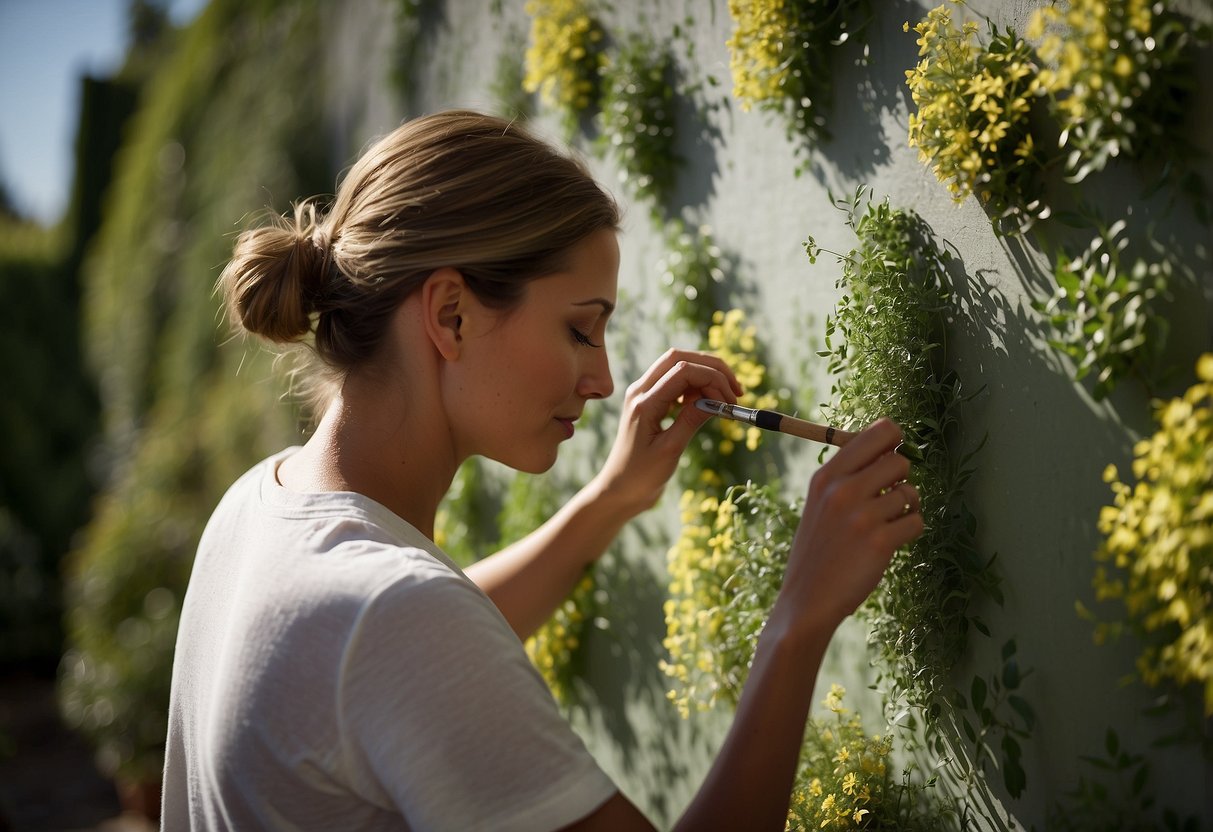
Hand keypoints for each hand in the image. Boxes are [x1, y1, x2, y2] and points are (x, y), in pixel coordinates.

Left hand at [592, 348, 743, 514]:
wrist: (619, 490)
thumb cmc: (641, 476)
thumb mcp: (671, 449)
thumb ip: (692, 419)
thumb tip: (717, 399)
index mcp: (644, 402)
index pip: (683, 371)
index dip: (713, 379)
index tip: (732, 400)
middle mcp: (640, 391)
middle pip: (680, 358)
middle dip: (712, 367)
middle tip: (735, 389)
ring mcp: (643, 394)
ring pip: (677, 366)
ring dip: (705, 375)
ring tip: (726, 398)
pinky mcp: (649, 401)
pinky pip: (674, 381)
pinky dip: (695, 386)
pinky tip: (708, 403)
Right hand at [774, 418, 923, 636]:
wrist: (807, 599)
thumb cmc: (819, 549)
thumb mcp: (819, 503)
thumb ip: (848, 475)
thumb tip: (891, 449)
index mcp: (826, 476)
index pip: (877, 433)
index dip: (894, 440)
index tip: (892, 454)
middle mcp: (842, 490)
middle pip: (899, 462)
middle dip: (900, 480)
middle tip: (887, 499)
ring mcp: (861, 516)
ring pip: (910, 493)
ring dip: (906, 508)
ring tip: (887, 524)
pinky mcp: (880, 542)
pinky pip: (916, 521)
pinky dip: (910, 531)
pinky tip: (891, 542)